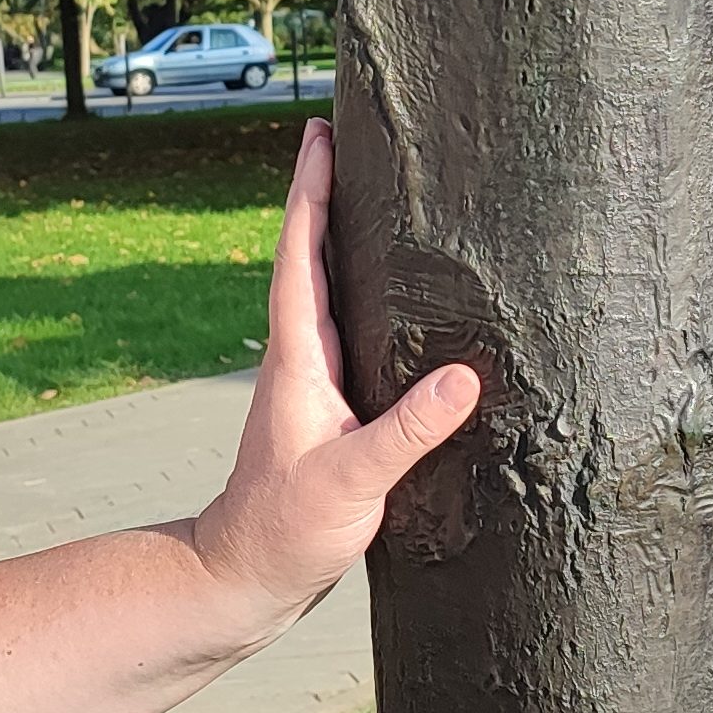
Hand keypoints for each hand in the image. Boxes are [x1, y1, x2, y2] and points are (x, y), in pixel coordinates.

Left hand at [188, 122, 481, 631]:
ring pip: (327, 288)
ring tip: (372, 192)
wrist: (247, 576)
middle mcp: (300, 357)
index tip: (320, 136)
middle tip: (345, 137)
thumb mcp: (352, 481)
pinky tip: (393, 294)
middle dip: (326, 194)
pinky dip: (361, 290)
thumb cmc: (287, 530)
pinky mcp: (329, 406)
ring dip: (342, 237)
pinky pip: (347, 326)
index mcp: (297, 358)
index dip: (311, 192)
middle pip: (311, 255)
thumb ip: (407, 431)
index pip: (301, 255)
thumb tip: (464, 375)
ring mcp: (312, 380)